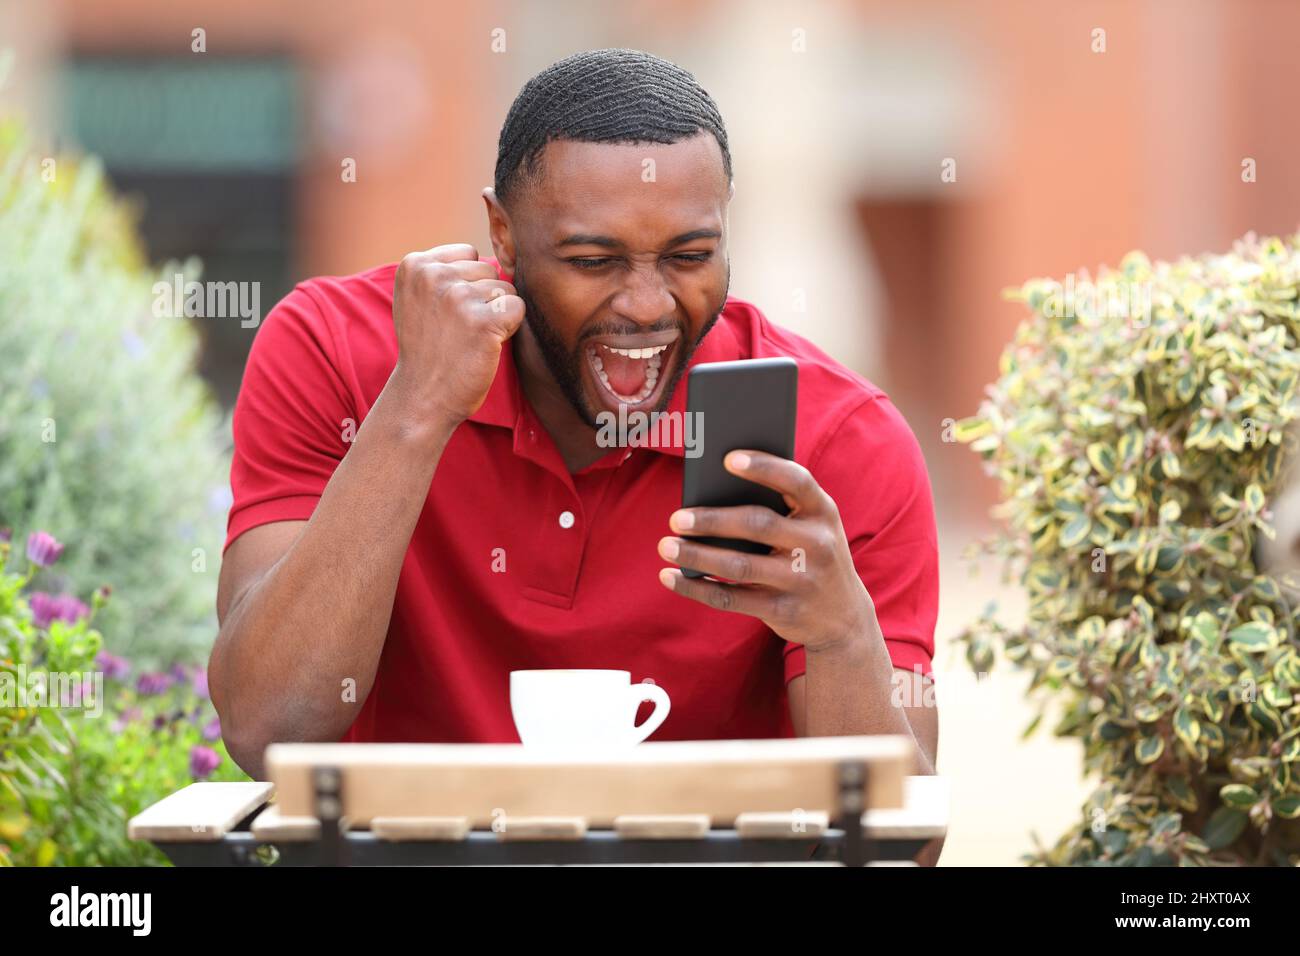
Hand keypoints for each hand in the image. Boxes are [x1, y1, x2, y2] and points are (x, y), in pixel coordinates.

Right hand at [389, 243, 525, 425]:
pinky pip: (518, 307)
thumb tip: (499, 254)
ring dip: (496, 313)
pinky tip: (487, 344)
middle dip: (483, 298)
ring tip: (470, 338)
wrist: (422, 397)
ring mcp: (458, 297)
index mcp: (414, 265)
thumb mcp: (419, 299)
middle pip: (489, 270)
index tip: (448, 312)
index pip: (468, 254)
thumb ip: (443, 270)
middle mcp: (434, 275)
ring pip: (506, 288)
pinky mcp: (484, 321)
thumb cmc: (428, 349)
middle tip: (459, 330)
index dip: (467, 284)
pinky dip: (510, 327)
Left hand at [656, 450, 872, 650]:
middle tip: (676, 518)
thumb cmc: (811, 554)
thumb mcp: (811, 526)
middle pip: (757, 525)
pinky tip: (671, 577)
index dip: (764, 467)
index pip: (796, 481)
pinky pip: (731, 599)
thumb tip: (710, 490)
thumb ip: (778, 506)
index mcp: (823, 511)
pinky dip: (696, 588)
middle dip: (712, 520)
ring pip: (739, 566)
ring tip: (666, 546)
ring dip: (696, 556)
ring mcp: (802, 580)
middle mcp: (817, 544)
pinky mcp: (783, 611)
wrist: (844, 618)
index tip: (727, 459)